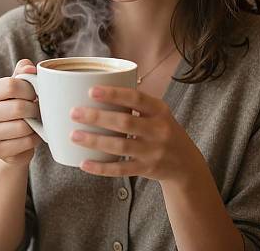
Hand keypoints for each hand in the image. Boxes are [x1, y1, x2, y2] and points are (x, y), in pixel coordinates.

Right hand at [0, 59, 42, 164]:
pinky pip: (24, 143)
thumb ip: (23, 72)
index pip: (11, 85)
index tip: (34, 94)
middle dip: (35, 109)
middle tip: (38, 110)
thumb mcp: (20, 86)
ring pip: (22, 127)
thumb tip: (29, 67)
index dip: (30, 89)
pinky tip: (32, 135)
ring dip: (36, 125)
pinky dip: (34, 139)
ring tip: (36, 122)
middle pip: (18, 107)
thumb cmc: (18, 105)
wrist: (13, 139)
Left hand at [69, 85, 196, 182]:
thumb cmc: (163, 130)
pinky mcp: (147, 170)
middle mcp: (158, 130)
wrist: (186, 163)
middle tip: (74, 113)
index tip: (91, 91)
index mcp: (159, 110)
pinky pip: (121, 169)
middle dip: (97, 117)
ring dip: (95, 141)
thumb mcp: (158, 112)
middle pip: (124, 122)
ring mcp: (153, 151)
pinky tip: (84, 163)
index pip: (136, 98)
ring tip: (74, 135)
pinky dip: (102, 167)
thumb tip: (97, 89)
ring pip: (120, 147)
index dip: (113, 94)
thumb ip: (135, 103)